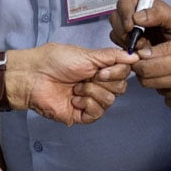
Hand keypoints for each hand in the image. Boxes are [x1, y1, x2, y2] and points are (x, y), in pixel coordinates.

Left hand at [5, 43, 137, 124]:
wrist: (35, 76)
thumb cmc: (55, 61)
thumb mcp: (87, 54)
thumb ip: (112, 56)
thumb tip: (134, 56)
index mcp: (99, 69)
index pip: (123, 73)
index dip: (116, 72)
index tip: (101, 69)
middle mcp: (97, 85)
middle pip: (120, 88)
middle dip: (104, 81)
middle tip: (88, 76)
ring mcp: (89, 100)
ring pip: (110, 101)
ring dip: (92, 91)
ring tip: (76, 87)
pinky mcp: (81, 115)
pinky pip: (97, 113)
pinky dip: (87, 104)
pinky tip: (74, 99)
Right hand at [108, 0, 170, 51]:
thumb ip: (159, 14)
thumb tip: (138, 16)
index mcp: (144, 6)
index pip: (124, 3)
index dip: (124, 14)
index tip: (131, 27)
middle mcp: (134, 17)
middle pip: (115, 18)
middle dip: (124, 31)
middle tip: (140, 41)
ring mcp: (130, 33)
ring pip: (115, 33)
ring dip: (126, 41)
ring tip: (143, 47)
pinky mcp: (129, 46)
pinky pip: (118, 47)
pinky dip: (126, 50)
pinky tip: (140, 53)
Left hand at [109, 0, 170, 116]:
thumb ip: (165, 48)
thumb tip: (141, 55)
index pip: (146, 67)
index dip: (138, 63)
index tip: (139, 59)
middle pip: (147, 81)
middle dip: (145, 73)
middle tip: (153, 66)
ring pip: (158, 90)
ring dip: (160, 82)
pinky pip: (169, 101)